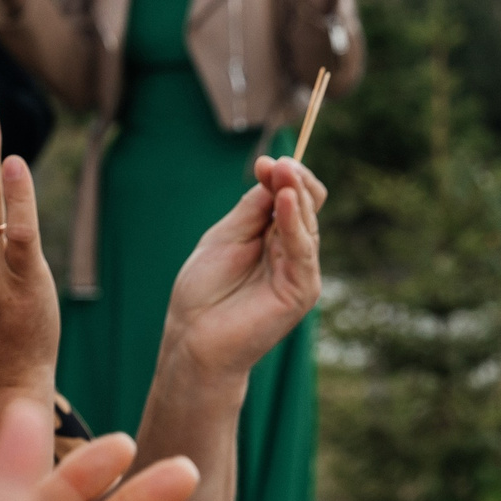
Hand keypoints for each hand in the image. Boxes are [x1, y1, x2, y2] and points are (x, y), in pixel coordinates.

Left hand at [158, 157, 324, 386]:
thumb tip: (274, 170)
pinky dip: (293, 224)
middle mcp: (291, 251)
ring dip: (296, 194)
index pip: (291, 198)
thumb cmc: (203, 292)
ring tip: (284, 171)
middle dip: (293, 180)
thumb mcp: (225, 237)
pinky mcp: (301, 290)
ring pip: (307, 224)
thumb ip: (252, 208)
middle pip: (305, 206)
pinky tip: (285, 201)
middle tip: (276, 163)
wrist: (193, 338)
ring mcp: (299, 270)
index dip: (283, 177)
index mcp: (272, 237)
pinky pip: (302, 251)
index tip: (265, 161)